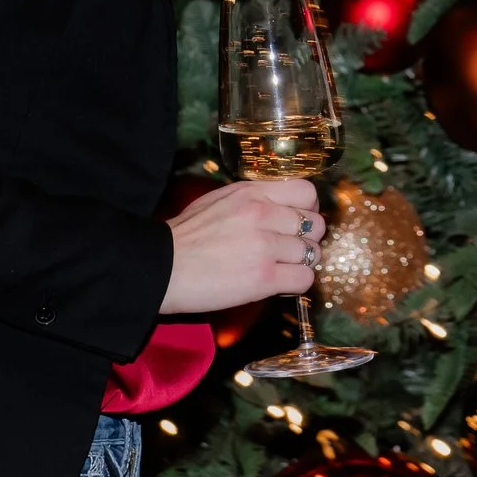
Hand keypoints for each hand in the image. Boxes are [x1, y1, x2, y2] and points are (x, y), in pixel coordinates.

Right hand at [159, 177, 323, 313]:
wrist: (160, 268)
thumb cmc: (185, 237)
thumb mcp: (219, 201)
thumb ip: (253, 200)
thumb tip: (282, 209)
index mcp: (252, 193)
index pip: (306, 192)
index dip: (308, 210)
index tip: (298, 223)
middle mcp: (262, 214)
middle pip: (315, 225)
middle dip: (307, 240)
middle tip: (290, 251)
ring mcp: (265, 246)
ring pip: (312, 253)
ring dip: (301, 264)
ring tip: (281, 269)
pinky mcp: (264, 277)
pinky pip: (304, 279)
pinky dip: (296, 284)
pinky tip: (279, 284)